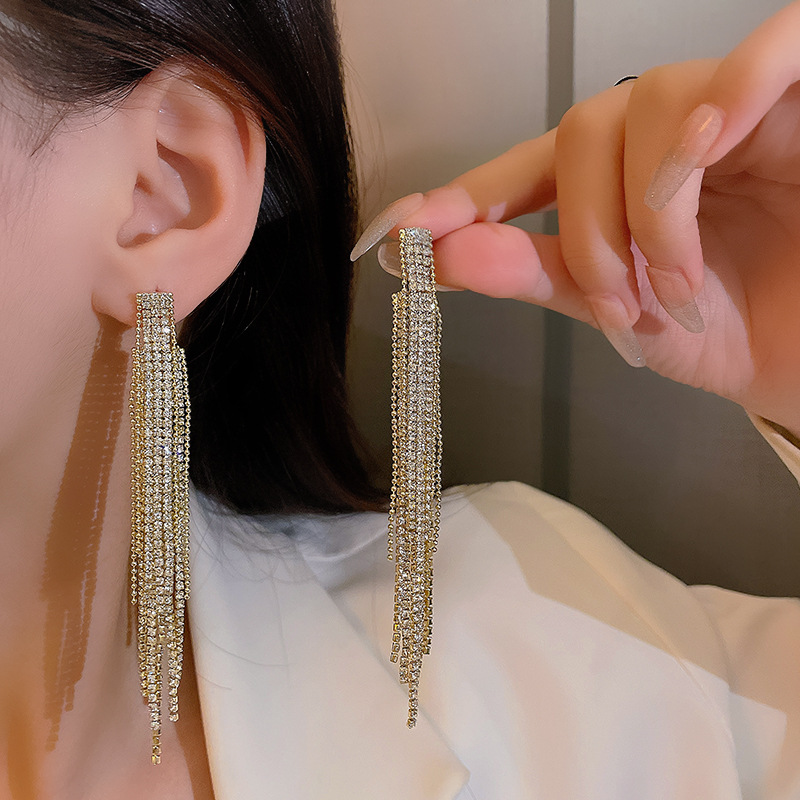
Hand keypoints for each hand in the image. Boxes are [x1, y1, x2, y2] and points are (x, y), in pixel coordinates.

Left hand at [351, 1, 799, 437]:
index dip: (464, 197)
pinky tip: (713, 151)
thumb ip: (541, 277)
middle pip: (584, 131)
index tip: (401, 233)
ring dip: (653, 209)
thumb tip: (447, 259)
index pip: (527, 171)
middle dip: (587, 230)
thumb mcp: (624, 313)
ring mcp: (732, 112)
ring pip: (652, 104)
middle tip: (620, 304)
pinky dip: (734, 93)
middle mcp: (663, 139)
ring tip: (679, 286)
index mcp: (614, 187)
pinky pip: (769, 53)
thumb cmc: (731, 331)